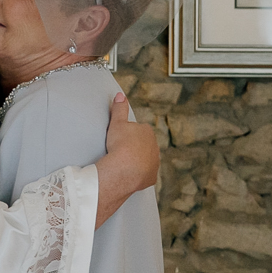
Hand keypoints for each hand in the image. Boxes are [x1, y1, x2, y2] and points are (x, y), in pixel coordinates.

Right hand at [95, 92, 160, 225]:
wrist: (124, 169)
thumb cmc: (120, 145)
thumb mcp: (117, 123)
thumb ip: (119, 109)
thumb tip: (120, 95)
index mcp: (148, 132)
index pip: (139, 130)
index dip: (129, 134)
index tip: (121, 139)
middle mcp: (155, 147)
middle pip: (144, 145)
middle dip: (135, 147)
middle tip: (121, 151)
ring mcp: (154, 163)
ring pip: (146, 160)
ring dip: (138, 161)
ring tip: (125, 163)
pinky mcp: (151, 177)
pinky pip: (145, 174)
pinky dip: (139, 175)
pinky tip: (130, 175)